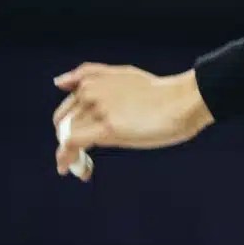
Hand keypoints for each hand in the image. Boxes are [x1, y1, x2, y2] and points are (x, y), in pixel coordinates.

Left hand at [51, 64, 211, 180]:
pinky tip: (66, 168)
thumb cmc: (161, 93)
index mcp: (95, 79)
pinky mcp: (108, 128)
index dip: (68, 123)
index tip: (78, 140)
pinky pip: (73, 143)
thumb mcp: (124, 75)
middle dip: (66, 140)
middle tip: (79, 159)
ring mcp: (99, 109)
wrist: (185, 101)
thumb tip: (58, 81)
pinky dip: (66, 157)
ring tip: (80, 169)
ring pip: (67, 134)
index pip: (69, 104)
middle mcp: (91, 91)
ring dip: (68, 154)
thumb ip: (93, 75)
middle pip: (64, 121)